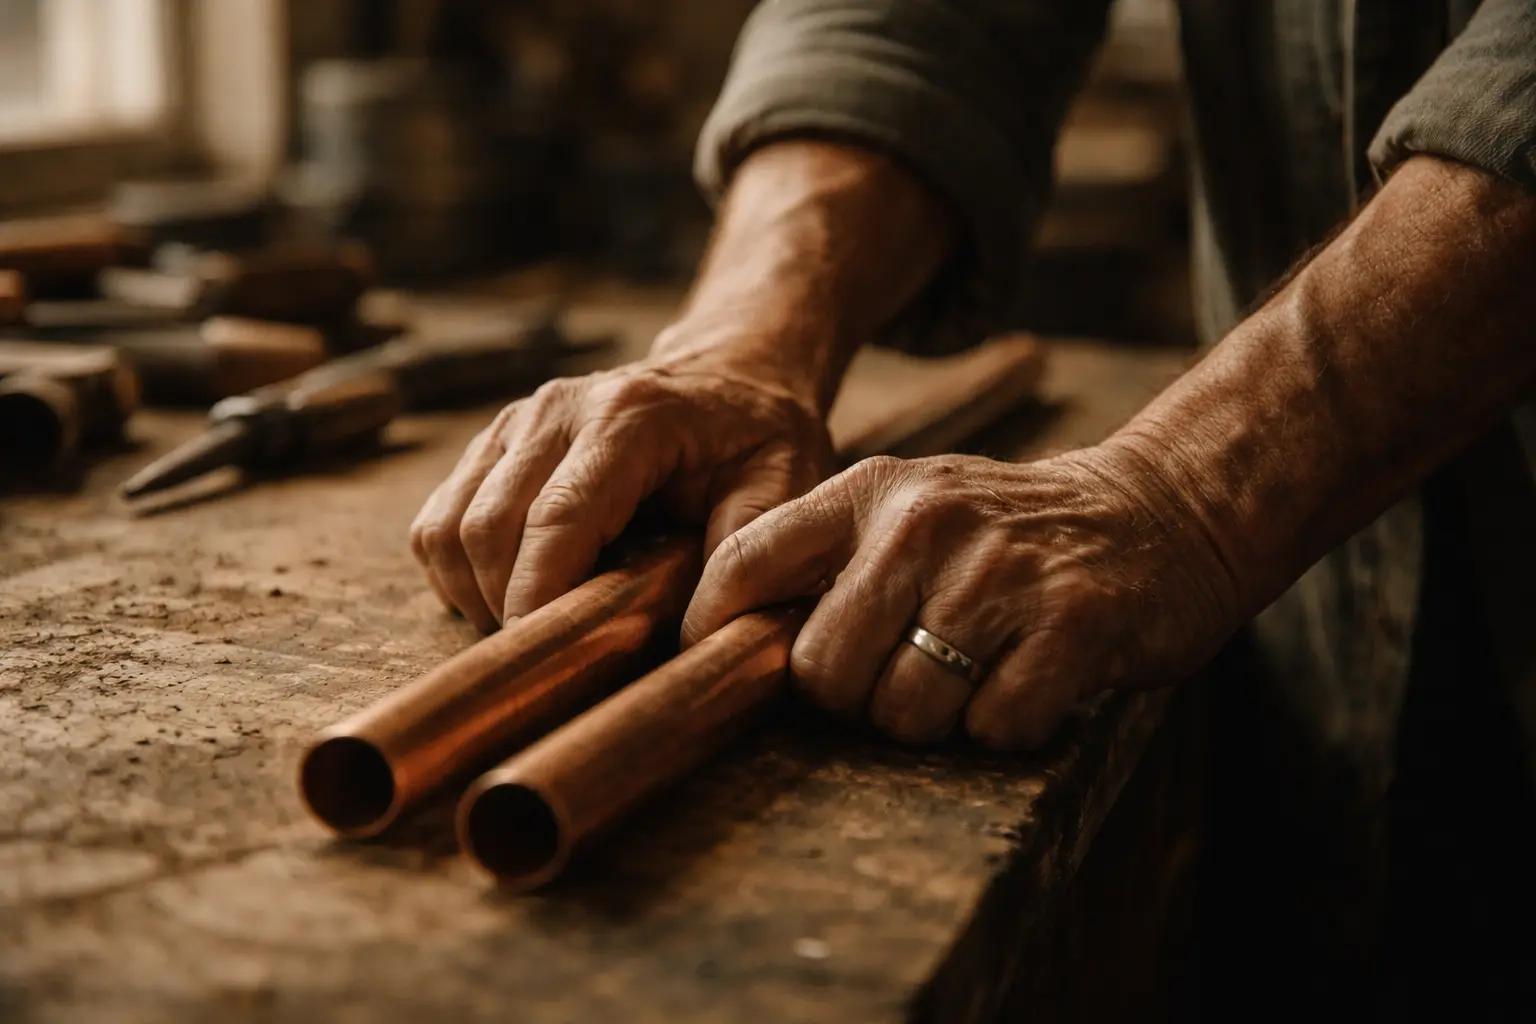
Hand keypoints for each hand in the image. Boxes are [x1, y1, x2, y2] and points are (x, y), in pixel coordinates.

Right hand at [410, 340, 833, 632]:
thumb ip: (747, 552)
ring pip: (447, 528)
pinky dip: (457, 574)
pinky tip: (511, 595)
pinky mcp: (493, 443)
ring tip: (534, 628)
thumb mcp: (785, 485)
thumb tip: (697, 635)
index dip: (539, 598)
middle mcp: (556, 410)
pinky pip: (437, 522)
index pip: (556, 519)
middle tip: (552, 654)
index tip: (549, 657)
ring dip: (474, 595)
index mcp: (629, 418)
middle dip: (505, 608)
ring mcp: (515, 423)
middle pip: (485, 528)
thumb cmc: (759, 437)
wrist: (731, 373)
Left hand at [681, 447, 1243, 748]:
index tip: (726, 668)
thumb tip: (733, 643)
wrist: (1158, 511)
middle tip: (904, 677)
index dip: (714, 631)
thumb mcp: (911, 508)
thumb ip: (829, 558)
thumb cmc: (1011, 533)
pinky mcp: (1072, 624)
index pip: (743, 563)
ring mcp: (1000, 573)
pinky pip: (994, 727)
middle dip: (855, 701)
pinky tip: (1030, 681)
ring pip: (904, 713)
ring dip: (936, 721)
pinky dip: (1007, 727)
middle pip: (823, 671)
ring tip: (975, 675)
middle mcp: (925, 523)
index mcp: (870, 492)